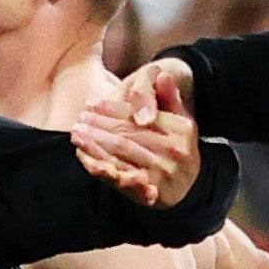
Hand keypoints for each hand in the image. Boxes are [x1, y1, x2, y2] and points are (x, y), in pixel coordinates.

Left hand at [73, 59, 202, 207]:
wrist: (192, 187)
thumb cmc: (181, 147)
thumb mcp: (182, 119)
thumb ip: (171, 96)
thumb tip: (164, 75)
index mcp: (178, 130)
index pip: (139, 116)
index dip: (112, 109)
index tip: (92, 103)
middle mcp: (171, 152)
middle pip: (126, 134)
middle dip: (99, 125)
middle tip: (80, 118)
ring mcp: (159, 173)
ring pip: (120, 154)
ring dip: (94, 143)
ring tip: (76, 133)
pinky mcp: (148, 193)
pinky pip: (119, 177)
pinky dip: (100, 168)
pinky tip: (84, 157)